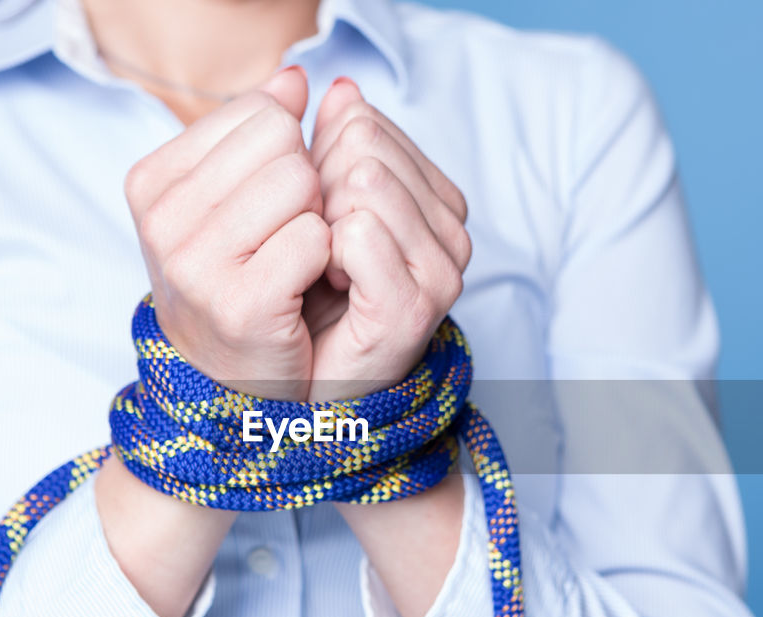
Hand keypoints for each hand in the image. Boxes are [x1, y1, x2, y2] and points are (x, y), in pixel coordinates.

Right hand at [124, 65, 327, 400]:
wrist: (227, 385)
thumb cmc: (235, 286)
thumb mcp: (229, 202)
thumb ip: (257, 134)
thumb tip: (294, 78)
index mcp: (153, 182)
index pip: (258, 112)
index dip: (286, 155)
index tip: (268, 207)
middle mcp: (162, 219)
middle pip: (282, 142)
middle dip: (305, 185)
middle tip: (287, 238)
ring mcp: (195, 263)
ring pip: (301, 183)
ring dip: (317, 221)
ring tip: (294, 263)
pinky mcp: (240, 303)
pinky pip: (316, 238)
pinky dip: (325, 261)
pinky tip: (304, 290)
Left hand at [304, 77, 472, 400]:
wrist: (310, 384)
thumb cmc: (314, 296)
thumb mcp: (326, 206)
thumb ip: (337, 146)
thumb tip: (340, 86)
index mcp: (438, 200)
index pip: (367, 125)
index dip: (323, 161)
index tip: (320, 217)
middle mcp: (453, 231)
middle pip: (365, 147)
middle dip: (321, 186)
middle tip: (318, 244)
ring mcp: (441, 270)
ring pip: (364, 182)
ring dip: (323, 222)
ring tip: (325, 267)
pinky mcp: (414, 307)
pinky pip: (357, 233)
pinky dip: (327, 254)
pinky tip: (330, 284)